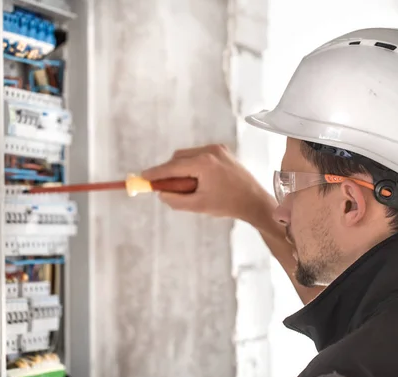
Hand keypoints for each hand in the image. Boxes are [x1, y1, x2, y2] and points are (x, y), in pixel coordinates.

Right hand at [141, 144, 270, 219]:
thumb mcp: (198, 206)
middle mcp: (210, 151)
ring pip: (188, 155)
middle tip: (163, 186)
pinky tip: (199, 181)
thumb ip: (176, 200)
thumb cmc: (228, 205)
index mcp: (204, 164)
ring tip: (187, 187)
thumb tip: (160, 193)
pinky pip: (199, 155)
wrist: (254, 201)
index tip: (143, 177)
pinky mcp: (222, 151)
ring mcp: (217, 149)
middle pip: (178, 157)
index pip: (173, 166)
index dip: (156, 173)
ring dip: (181, 168)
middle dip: (169, 171)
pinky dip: (193, 165)